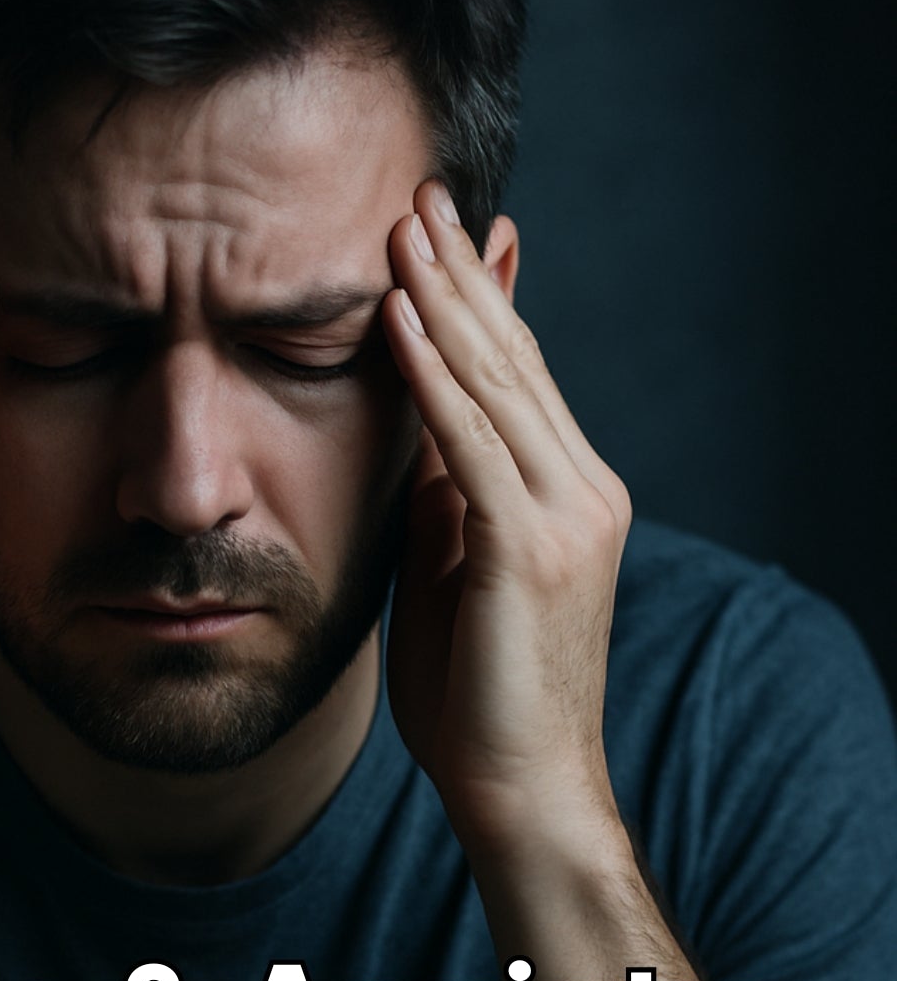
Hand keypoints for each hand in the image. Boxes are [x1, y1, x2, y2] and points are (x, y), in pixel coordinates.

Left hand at [381, 180, 631, 856]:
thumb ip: (443, 497)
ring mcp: (569, 515)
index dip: (480, 299)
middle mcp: (584, 489)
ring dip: (443, 297)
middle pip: (514, 358)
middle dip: (460, 272)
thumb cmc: (479, 696)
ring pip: (498, 381)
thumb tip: (411, 426)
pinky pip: (471, 440)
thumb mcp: (452, 571)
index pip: (519, 376)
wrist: (521, 788)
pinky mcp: (533, 546)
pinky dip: (430, 372)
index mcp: (568, 495)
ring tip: (402, 223)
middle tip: (419, 192)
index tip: (445, 231)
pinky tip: (396, 315)